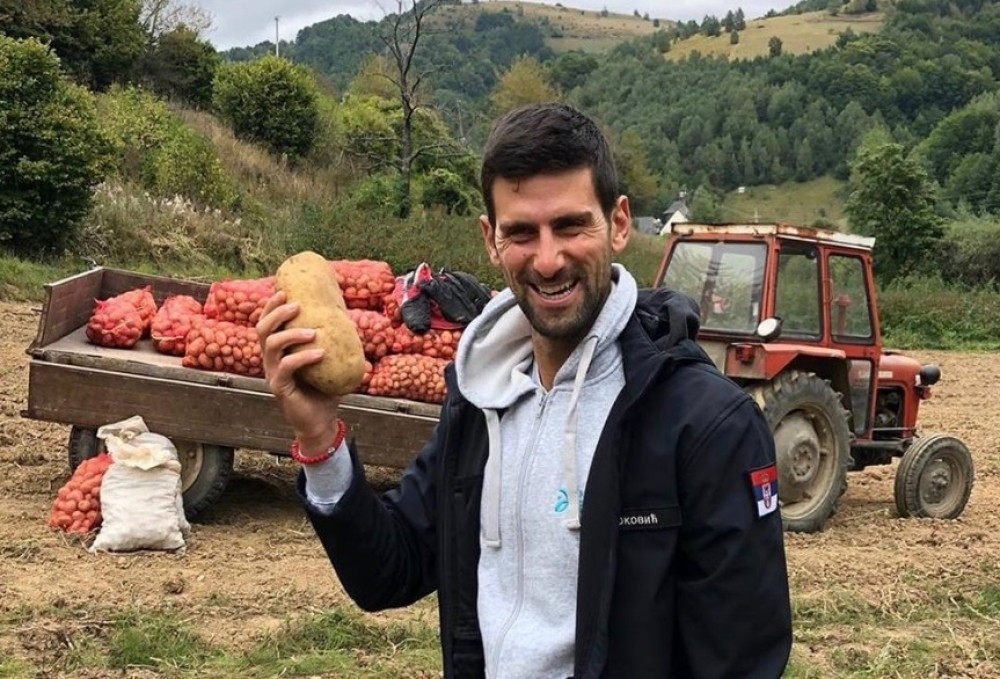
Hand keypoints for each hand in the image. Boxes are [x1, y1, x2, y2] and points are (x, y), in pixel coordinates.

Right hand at [256, 290, 341, 455]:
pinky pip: (287, 367)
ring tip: (312, 331)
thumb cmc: (324, 389)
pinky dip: (303, 357)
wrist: (321, 421)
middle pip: (262, 330)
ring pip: (271, 346)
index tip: (284, 290)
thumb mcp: (329, 361)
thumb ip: (333, 341)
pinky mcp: (280, 388)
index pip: (267, 323)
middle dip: (276, 313)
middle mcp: (271, 360)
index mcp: (278, 351)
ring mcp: (273, 374)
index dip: (271, 306)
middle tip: (297, 305)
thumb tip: (350, 317)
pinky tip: (320, 353)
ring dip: (291, 334)